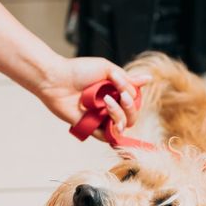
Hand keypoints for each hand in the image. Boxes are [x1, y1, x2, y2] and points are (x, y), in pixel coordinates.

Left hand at [36, 57, 150, 140]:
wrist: (57, 79)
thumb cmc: (79, 71)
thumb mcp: (107, 69)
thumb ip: (127, 80)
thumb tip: (148, 80)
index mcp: (115, 93)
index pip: (134, 102)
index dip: (133, 96)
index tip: (121, 83)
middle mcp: (109, 108)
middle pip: (132, 116)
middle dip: (130, 106)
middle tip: (120, 95)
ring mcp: (101, 119)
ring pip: (123, 126)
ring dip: (120, 114)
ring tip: (106, 101)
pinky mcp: (91, 129)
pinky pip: (108, 136)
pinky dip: (112, 126)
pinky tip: (105, 112)